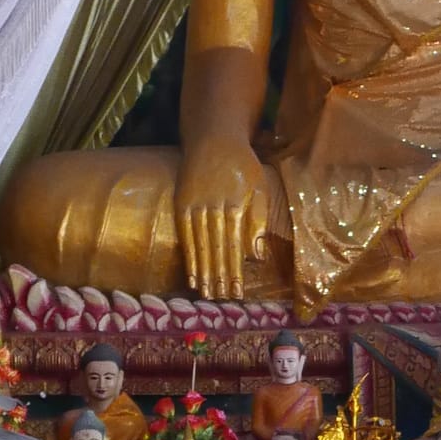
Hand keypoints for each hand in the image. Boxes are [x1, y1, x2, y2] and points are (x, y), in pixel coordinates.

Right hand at [176, 135, 269, 299]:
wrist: (213, 138)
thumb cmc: (242, 165)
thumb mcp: (258, 187)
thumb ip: (257, 220)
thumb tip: (255, 255)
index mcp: (235, 206)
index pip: (234, 247)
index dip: (235, 272)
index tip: (237, 293)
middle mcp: (213, 208)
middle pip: (216, 250)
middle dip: (219, 278)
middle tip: (222, 301)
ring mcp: (195, 206)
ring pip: (200, 246)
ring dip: (204, 273)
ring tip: (207, 295)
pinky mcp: (181, 204)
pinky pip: (185, 236)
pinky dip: (189, 257)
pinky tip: (192, 275)